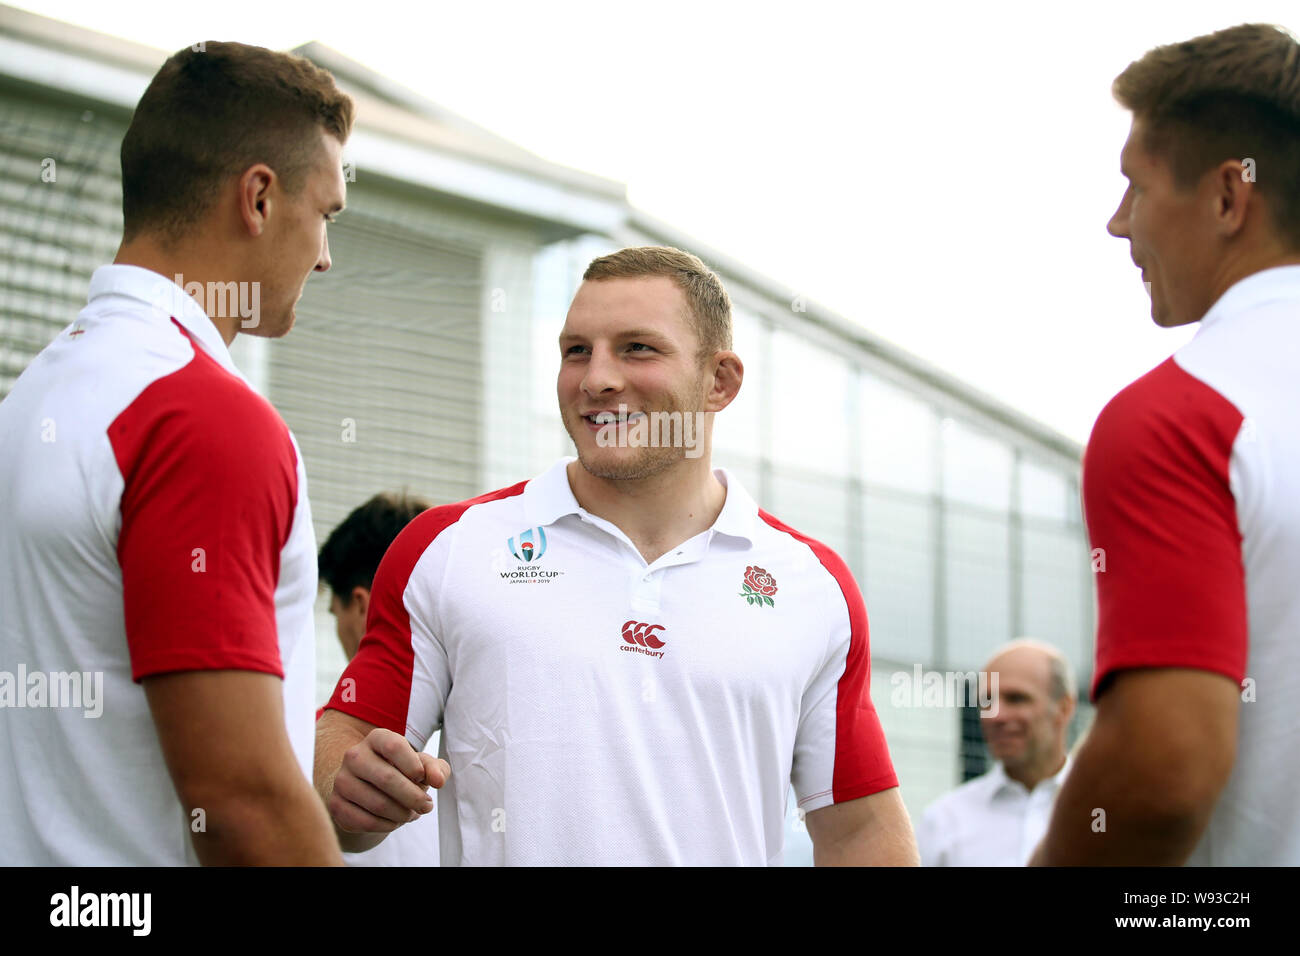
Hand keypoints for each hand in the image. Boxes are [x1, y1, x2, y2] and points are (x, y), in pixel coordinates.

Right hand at [327, 727, 449, 833]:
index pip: (394, 747)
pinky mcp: (336, 805)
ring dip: (402, 814)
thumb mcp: (421, 765)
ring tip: (412, 814)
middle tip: (427, 806)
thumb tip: (438, 780)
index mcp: (377, 738)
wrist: (370, 787)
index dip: (413, 765)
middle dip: (414, 797)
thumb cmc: (402, 771)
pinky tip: (395, 821)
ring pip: (377, 803)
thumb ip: (434, 768)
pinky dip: (387, 826)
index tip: (422, 779)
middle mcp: (354, 755)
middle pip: (387, 778)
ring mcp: (342, 780)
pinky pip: (366, 821)